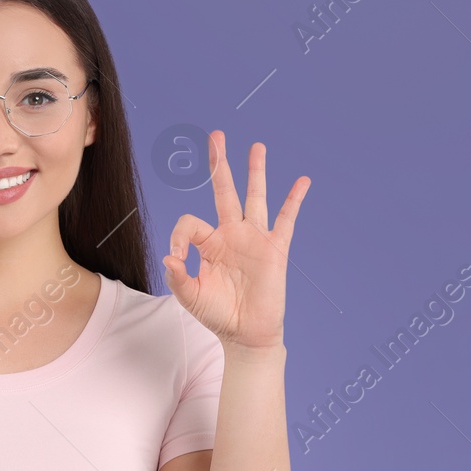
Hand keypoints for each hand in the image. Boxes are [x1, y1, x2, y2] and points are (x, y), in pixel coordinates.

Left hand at [162, 131, 309, 351]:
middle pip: (224, 191)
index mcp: (208, 244)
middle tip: (216, 136)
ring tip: (257, 146)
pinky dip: (294, 200)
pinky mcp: (275, 249)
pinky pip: (286, 220)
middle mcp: (231, 234)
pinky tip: (302, 182)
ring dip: (255, 172)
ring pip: (255, 197)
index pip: (189, 222)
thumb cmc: (218, 315)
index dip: (178, 236)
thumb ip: (178, 278)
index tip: (177, 258)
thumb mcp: (190, 297)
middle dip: (219, 164)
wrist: (246, 334)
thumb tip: (169, 258)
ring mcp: (254, 239)